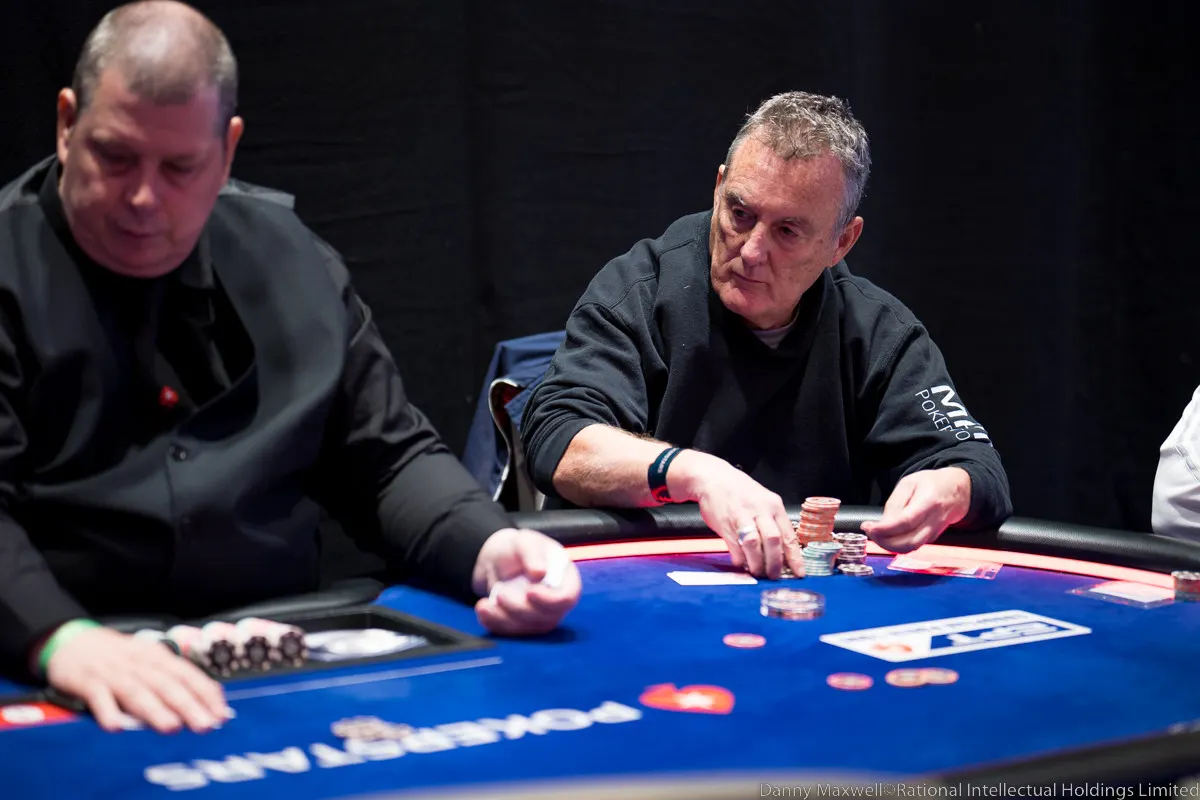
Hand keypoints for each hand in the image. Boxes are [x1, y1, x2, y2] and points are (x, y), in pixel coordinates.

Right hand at [45, 626, 229, 733]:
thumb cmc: (118, 656)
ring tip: (172, 727)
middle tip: (205, 725)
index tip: (221, 713)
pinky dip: (107, 711)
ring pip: (137, 692)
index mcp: (157, 656)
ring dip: (155, 710)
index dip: (206, 693)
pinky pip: (98, 697)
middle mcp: (139, 663)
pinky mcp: (87, 682)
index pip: (188, 674)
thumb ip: (171, 679)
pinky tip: (116, 726)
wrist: (72, 640)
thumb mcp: (147, 660)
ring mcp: (113, 673)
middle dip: (189, 705)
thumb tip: (202, 703)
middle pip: (167, 685)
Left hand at [472, 528, 580, 635]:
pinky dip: (495, 623)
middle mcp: (556, 601)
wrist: (497, 560)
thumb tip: (540, 572)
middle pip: (546, 617)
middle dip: (520, 609)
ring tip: (484, 604)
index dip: (550, 600)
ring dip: (504, 618)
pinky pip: (512, 631)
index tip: (529, 592)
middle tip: (501, 594)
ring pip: (527, 627)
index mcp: (565, 579)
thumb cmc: (517, 549)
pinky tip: (483, 610)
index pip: (567, 597)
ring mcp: (540, 616)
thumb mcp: (524, 541)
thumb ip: (532, 553)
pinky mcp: (524, 625)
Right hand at [670, 450, 803, 578]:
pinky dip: (740, 558)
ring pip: (754, 544)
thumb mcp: (763, 500)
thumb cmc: (740, 491)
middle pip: (773, 540)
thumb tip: (781, 551)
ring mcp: (742, 517)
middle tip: (774, 576)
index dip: (795, 557)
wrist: (713, 478)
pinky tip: (742, 563)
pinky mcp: (725, 524)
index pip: (789, 535)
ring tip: (758, 572)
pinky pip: (735, 546)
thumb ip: (772, 522)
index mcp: (773, 505)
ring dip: (757, 563)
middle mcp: (760, 510)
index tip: (799, 573)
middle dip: (775, 563)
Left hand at [861, 467, 971, 552]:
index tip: (868, 527)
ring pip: (911, 547)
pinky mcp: (932, 537)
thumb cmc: (932, 483)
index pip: (906, 521)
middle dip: (884, 541)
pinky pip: (913, 546)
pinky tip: (887, 536)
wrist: (957, 490)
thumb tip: (883, 523)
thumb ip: (896, 502)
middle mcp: (934, 520)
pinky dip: (897, 545)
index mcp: (929, 502)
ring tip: (876, 534)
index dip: (885, 528)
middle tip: (869, 531)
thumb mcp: (909, 483)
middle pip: (909, 541)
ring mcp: (935, 531)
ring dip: (889, 546)